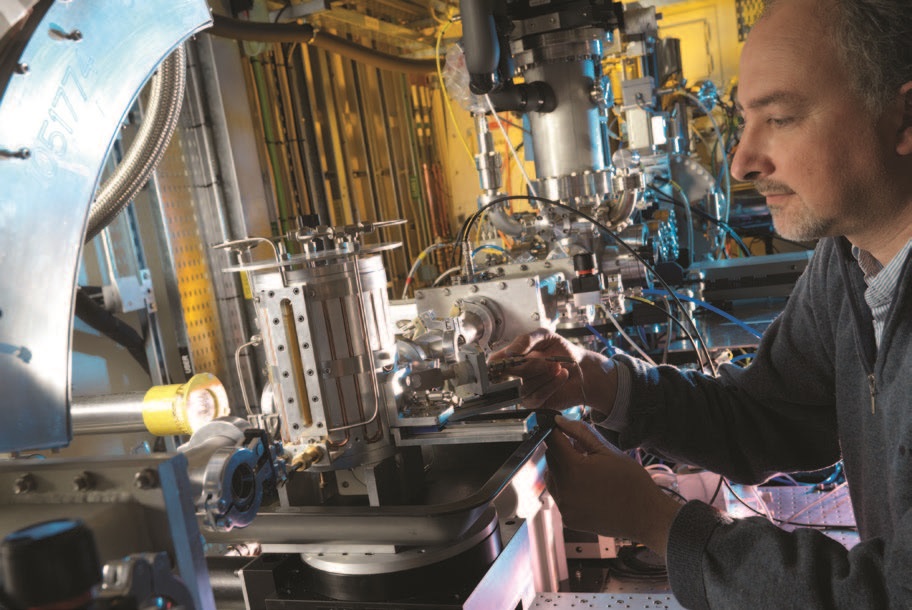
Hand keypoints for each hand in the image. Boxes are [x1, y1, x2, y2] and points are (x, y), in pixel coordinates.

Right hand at [489, 329, 615, 413]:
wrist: (583, 369)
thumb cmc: (564, 352)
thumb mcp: (545, 336)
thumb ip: (525, 340)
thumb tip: (509, 353)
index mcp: (513, 358)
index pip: (494, 363)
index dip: (497, 363)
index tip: (509, 359)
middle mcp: (515, 375)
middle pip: (508, 374)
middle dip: (530, 365)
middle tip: (547, 360)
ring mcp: (523, 390)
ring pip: (523, 385)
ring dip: (545, 375)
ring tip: (558, 367)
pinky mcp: (535, 403)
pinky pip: (536, 396)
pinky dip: (551, 384)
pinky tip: (561, 376)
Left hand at [545, 416, 681, 556]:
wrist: (646, 516)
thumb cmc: (631, 480)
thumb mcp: (608, 450)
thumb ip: (581, 433)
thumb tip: (559, 420)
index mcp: (573, 468)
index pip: (552, 441)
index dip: (557, 431)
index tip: (563, 428)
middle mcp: (564, 489)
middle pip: (551, 459)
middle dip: (562, 450)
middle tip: (582, 450)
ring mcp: (565, 507)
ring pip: (552, 478)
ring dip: (562, 470)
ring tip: (587, 471)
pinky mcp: (568, 519)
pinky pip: (560, 496)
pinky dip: (568, 489)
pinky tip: (588, 489)